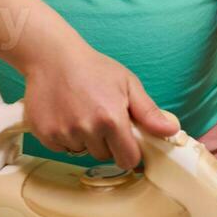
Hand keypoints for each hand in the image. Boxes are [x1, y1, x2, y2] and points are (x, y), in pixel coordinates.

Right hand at [18, 35, 179, 169]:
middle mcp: (87, 129)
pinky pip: (62, 149)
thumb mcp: (128, 84)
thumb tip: (171, 132)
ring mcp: (64, 133)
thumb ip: (148, 112)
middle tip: (101, 116)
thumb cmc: (94, 68)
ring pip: (82, 152)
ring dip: (85, 139)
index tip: (127, 143)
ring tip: (82, 112)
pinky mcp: (45, 135)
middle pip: (104, 155)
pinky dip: (66, 137)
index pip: (128, 159)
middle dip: (107, 142)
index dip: (130, 152)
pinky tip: (66, 115)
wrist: (53, 57)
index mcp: (111, 119)